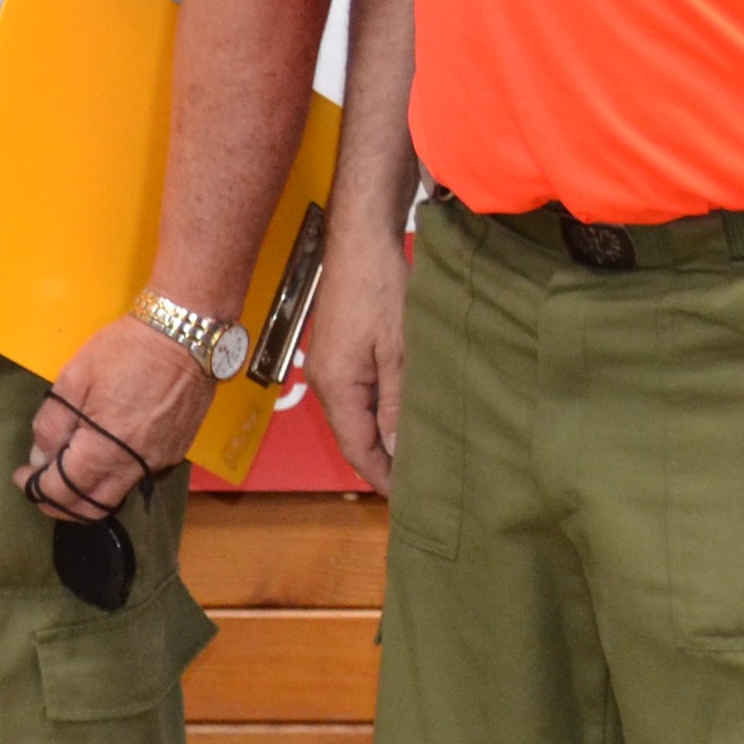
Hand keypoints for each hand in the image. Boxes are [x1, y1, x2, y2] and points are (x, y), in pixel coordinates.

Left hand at [21, 314, 214, 521]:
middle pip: (93, 507)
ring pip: (117, 495)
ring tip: (67, 472)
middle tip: (41, 486)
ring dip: (88, 494)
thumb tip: (41, 458)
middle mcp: (136, 466)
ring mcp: (160, 461)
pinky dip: (113, 477)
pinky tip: (101, 457)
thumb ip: (53, 424)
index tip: (22, 478)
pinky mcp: (176, 452)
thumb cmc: (125, 351)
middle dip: (61, 504)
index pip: (64, 490)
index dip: (37, 490)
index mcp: (106, 449)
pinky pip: (138, 478)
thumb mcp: (74, 379)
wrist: (186, 335)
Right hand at [305, 222, 409, 494]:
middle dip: (381, 463)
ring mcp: (326, 367)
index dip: (382, 477)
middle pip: (352, 438)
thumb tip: (396, 451)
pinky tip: (398, 419)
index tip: (409, 500)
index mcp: (338, 388)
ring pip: (353, 419)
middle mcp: (324, 383)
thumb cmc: (383, 292)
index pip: (358, 448)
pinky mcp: (335, 353)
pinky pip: (354, 398)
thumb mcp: (400, 352)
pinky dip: (375, 416)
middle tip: (419, 485)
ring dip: (379, 439)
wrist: (361, 243)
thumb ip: (397, 403)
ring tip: (414, 457)